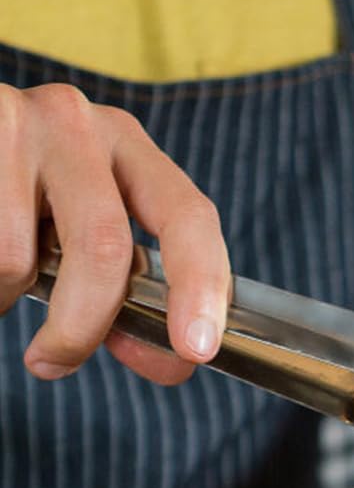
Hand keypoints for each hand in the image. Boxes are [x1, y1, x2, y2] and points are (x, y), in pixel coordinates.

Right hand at [0, 83, 229, 383]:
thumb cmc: (25, 198)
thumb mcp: (83, 234)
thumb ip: (126, 299)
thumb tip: (167, 364)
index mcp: (129, 148)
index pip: (188, 217)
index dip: (200, 286)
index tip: (197, 348)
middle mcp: (80, 124)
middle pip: (104, 246)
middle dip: (84, 323)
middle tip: (55, 362)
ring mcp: (18, 123)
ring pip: (20, 255)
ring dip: (6, 293)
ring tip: (0, 279)